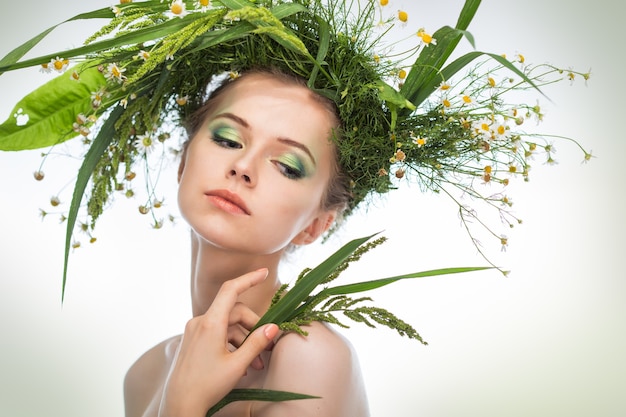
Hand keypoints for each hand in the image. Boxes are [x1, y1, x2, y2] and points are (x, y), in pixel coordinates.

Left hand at [159, 268, 278, 416]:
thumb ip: (256, 343)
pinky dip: (232, 344)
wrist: (179, 406)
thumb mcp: (237, 365)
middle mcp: (200, 322)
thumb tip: (273, 328)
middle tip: (267, 346)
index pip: (231, 290)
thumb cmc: (207, 386)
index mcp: (210, 323)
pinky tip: (242, 364)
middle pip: (234, 312)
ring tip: (257, 363)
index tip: (264, 273)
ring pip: (228, 325)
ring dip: (244, 340)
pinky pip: (218, 334)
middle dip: (254, 326)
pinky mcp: (194, 341)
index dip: (248, 279)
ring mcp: (195, 331)